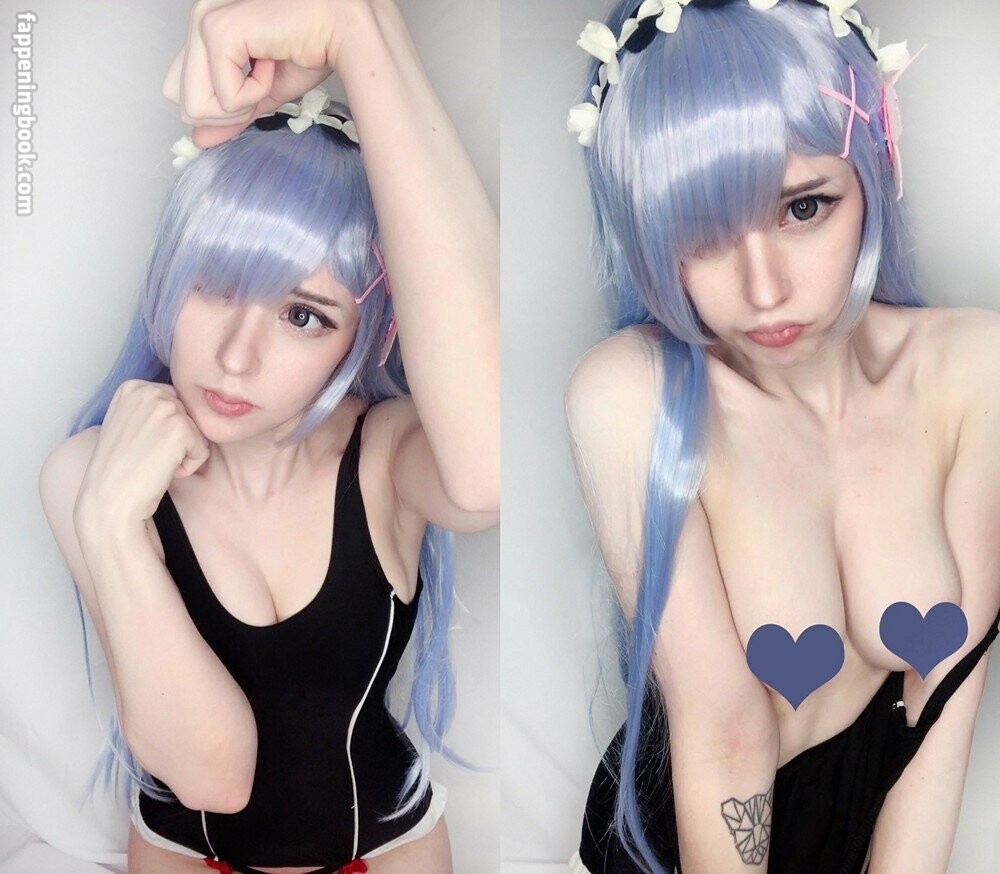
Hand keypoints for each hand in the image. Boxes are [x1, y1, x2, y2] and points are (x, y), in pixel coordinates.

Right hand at [79, 380, 209, 525]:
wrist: (110, 500)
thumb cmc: (119, 469)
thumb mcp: (128, 424)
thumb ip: (150, 408)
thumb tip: (179, 402)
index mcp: (133, 387)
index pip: (174, 402)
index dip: (163, 431)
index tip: (139, 445)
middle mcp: (149, 391)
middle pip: (188, 415)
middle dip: (175, 441)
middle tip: (146, 456)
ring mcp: (166, 408)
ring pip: (197, 433)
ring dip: (181, 455)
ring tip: (152, 462)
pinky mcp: (182, 429)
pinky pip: (203, 451)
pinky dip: (188, 467)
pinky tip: (161, 471)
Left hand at [162, 0, 364, 148]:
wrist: (343, 28)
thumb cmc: (312, 47)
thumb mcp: (263, 91)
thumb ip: (231, 113)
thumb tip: (200, 140)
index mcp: (206, 30)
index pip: (178, 89)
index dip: (216, 109)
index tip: (253, 91)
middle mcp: (199, 20)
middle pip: (184, 104)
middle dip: (228, 113)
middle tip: (262, 84)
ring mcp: (204, 23)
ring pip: (196, 106)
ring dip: (242, 104)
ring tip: (267, 72)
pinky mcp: (218, 32)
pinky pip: (226, 97)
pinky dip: (256, 93)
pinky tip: (273, 61)